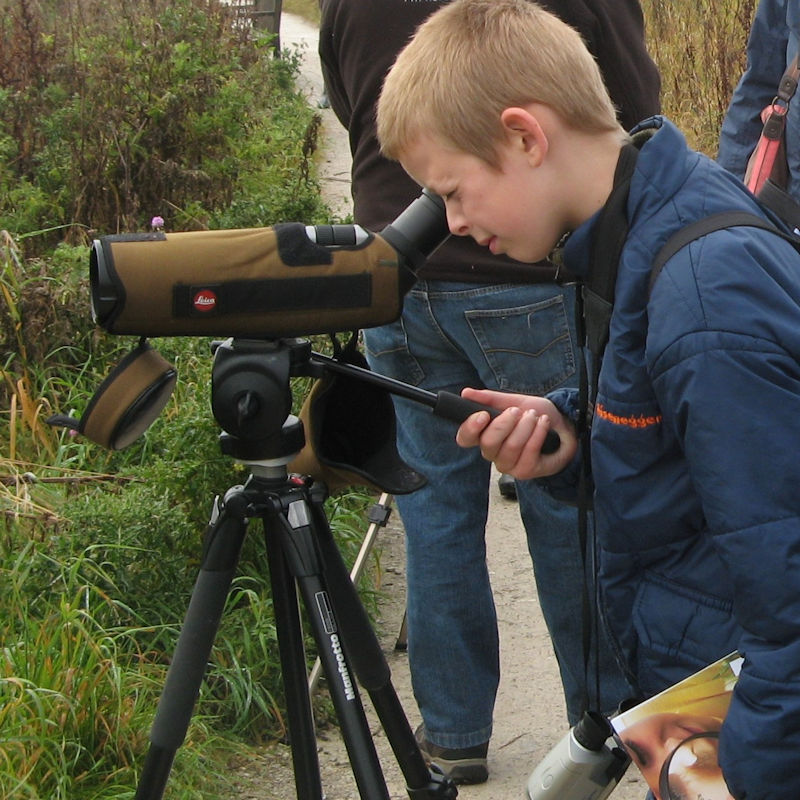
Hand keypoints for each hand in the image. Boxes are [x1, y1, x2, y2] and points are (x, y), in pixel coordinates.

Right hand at [455, 388, 577, 479]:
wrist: (563, 427)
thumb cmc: (536, 416)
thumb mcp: (515, 402)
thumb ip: (490, 399)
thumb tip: (466, 393)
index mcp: (484, 435)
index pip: (465, 438)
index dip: (470, 428)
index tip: (484, 414)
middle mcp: (492, 453)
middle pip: (488, 443)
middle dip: (506, 423)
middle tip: (519, 412)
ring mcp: (508, 465)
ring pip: (510, 447)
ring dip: (526, 427)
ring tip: (535, 417)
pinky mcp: (525, 471)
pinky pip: (528, 452)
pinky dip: (538, 433)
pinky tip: (544, 423)